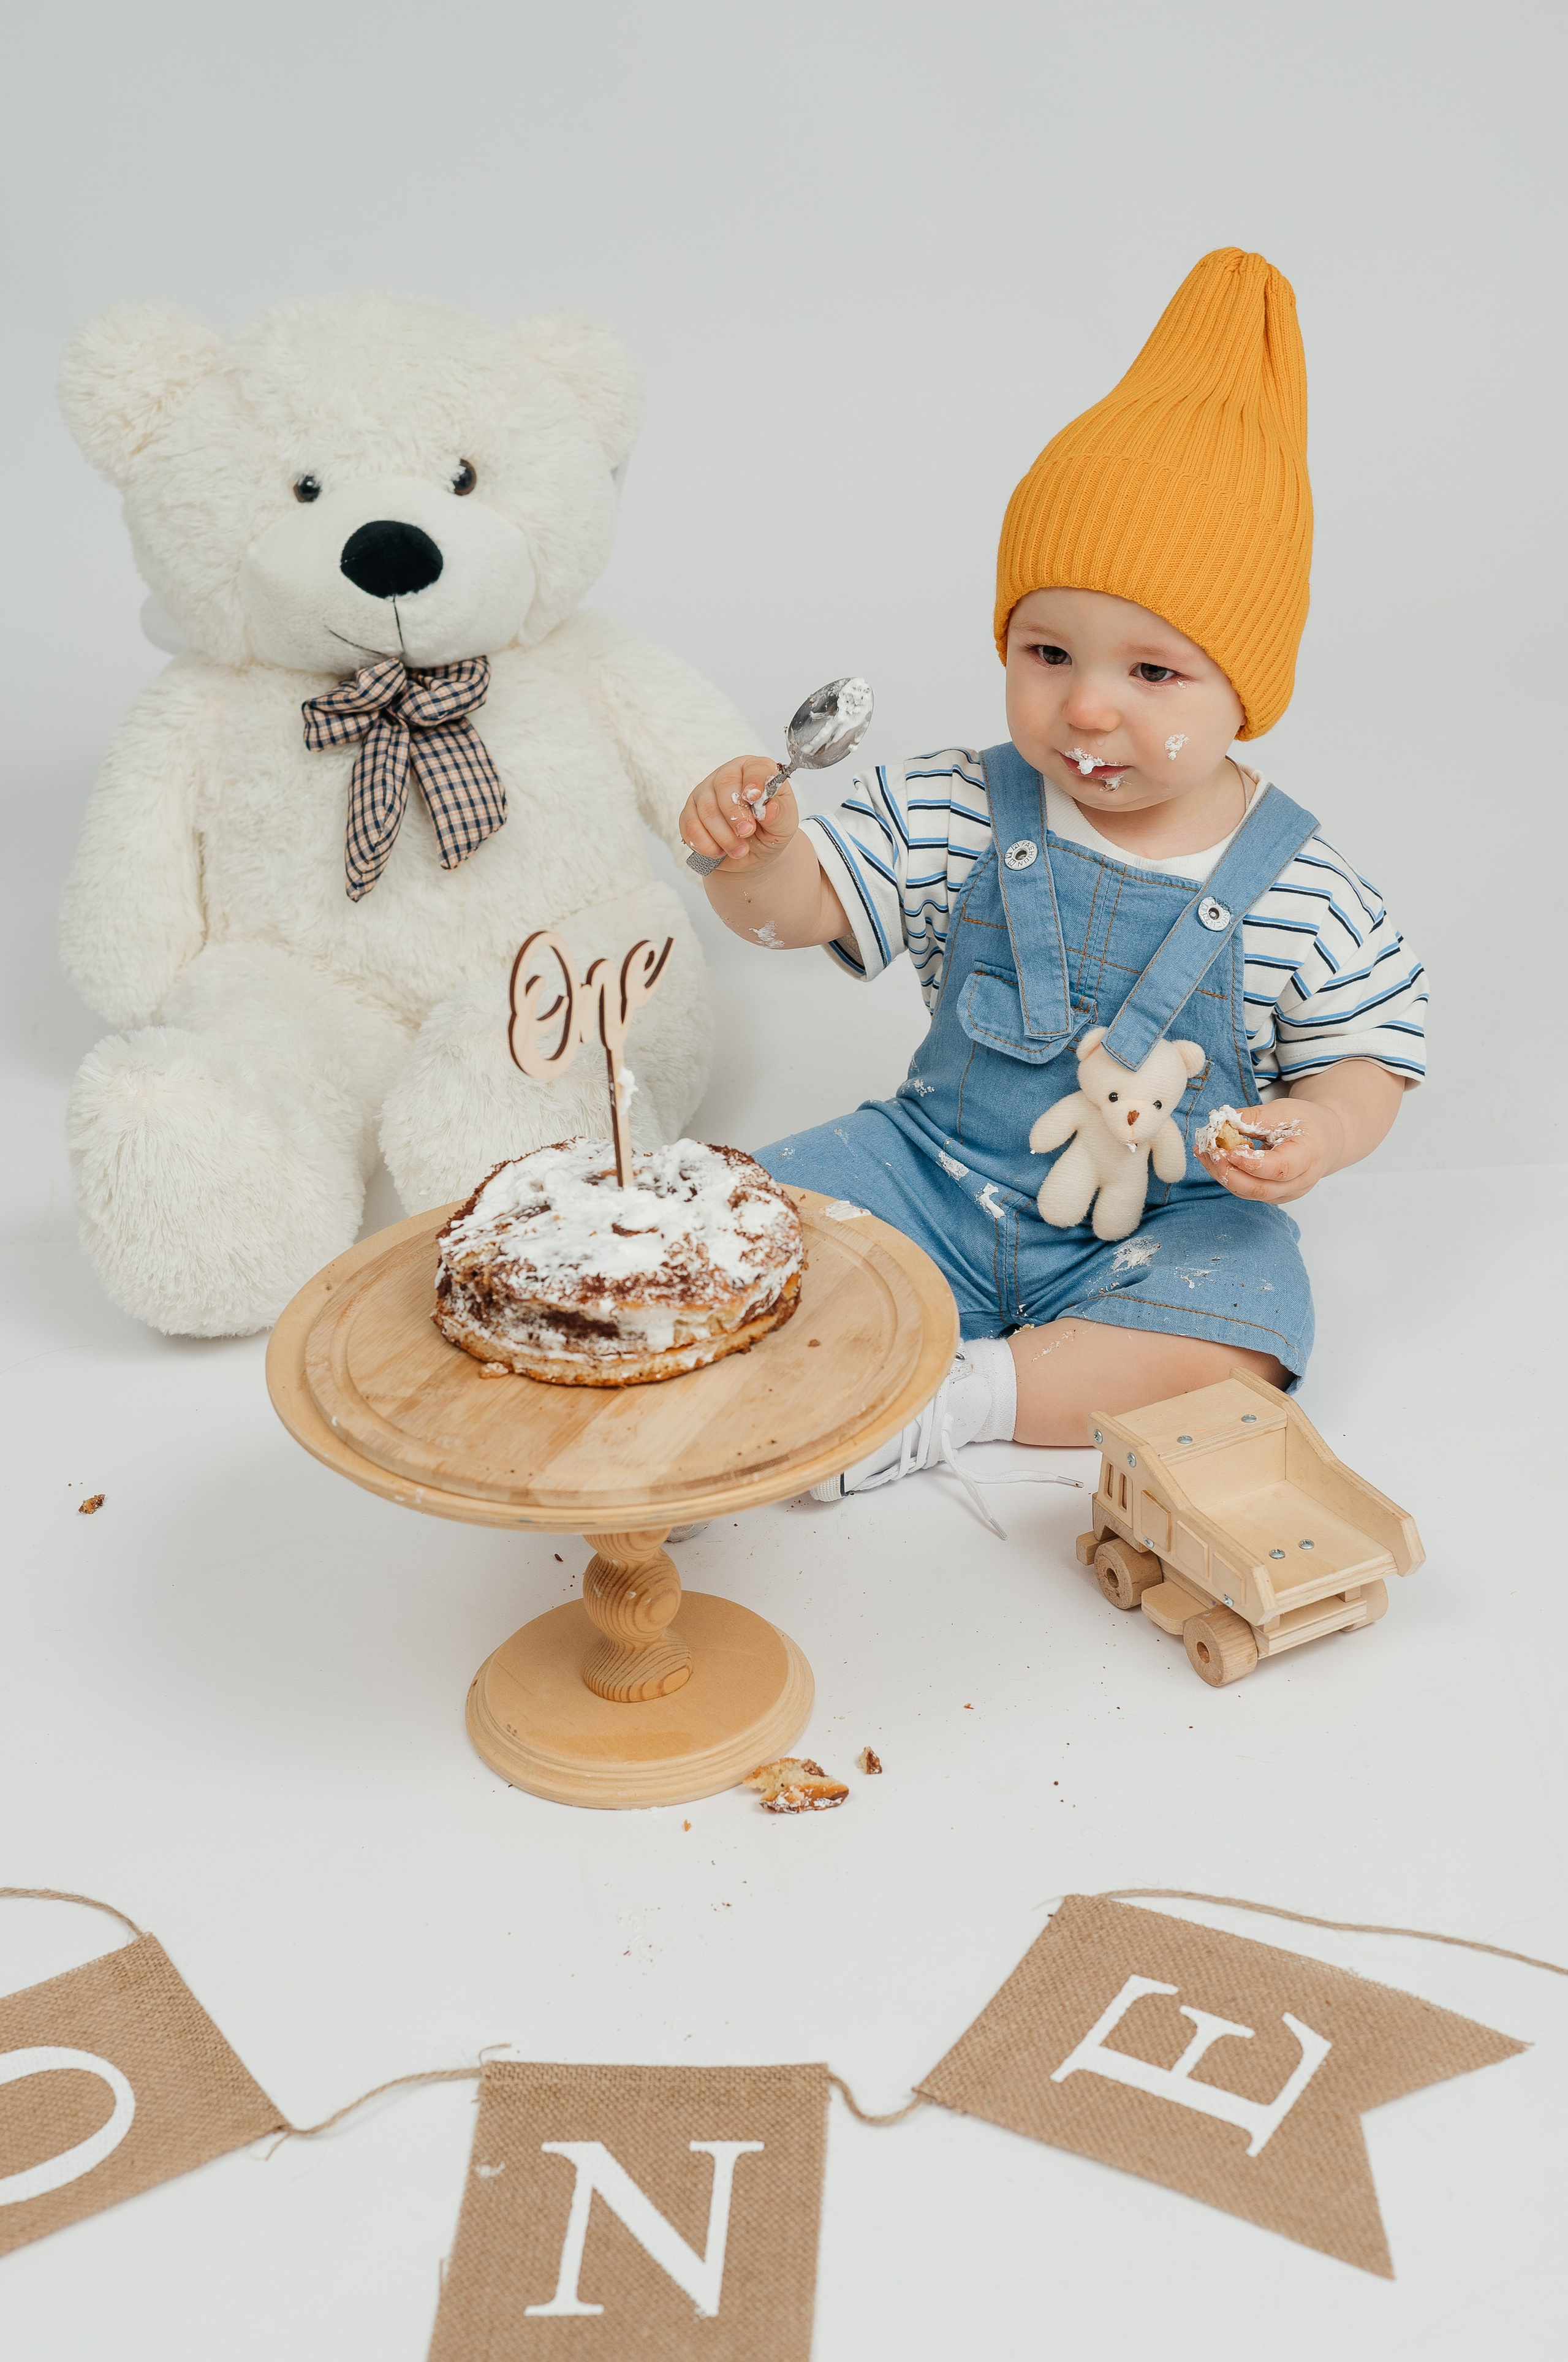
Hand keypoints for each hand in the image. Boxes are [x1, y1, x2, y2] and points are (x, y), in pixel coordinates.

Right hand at [679, 758, 798, 870]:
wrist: (751, 855)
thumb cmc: (769, 833)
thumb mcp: (784, 827)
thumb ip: (780, 814)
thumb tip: (770, 808)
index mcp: (756, 771)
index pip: (754, 767)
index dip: (754, 781)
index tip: (755, 798)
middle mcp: (729, 776)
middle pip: (724, 784)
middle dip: (734, 814)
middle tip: (746, 833)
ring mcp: (706, 792)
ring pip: (706, 808)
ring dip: (723, 835)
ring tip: (739, 850)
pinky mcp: (690, 812)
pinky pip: (690, 825)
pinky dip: (705, 844)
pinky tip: (719, 851)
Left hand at [1197, 1097, 1345, 1203]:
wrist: (1325, 1140)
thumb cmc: (1307, 1123)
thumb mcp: (1285, 1111)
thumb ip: (1254, 1118)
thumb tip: (1221, 1122)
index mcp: (1309, 1156)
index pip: (1280, 1169)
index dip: (1252, 1163)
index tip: (1230, 1150)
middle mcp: (1299, 1182)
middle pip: (1260, 1188)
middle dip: (1229, 1172)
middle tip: (1209, 1151)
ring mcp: (1285, 1193)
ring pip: (1248, 1193)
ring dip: (1222, 1174)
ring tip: (1204, 1152)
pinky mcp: (1272, 1196)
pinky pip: (1245, 1191)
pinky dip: (1226, 1176)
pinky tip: (1212, 1159)